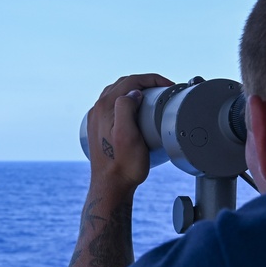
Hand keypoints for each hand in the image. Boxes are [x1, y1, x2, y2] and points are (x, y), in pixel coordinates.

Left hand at [85, 73, 173, 194]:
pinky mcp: (98, 128)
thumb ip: (126, 108)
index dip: (152, 79)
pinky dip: (126, 100)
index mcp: (105, 107)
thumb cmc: (124, 166)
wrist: (111, 187)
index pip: (131, 81)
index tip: (168, 85)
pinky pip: (113, 105)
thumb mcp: (129, 136)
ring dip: (135, 90)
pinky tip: (136, 109)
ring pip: (117, 93)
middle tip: (164, 89)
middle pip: (123, 84)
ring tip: (153, 96)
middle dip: (145, 82)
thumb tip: (134, 93)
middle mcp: (97, 110)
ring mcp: (96, 119)